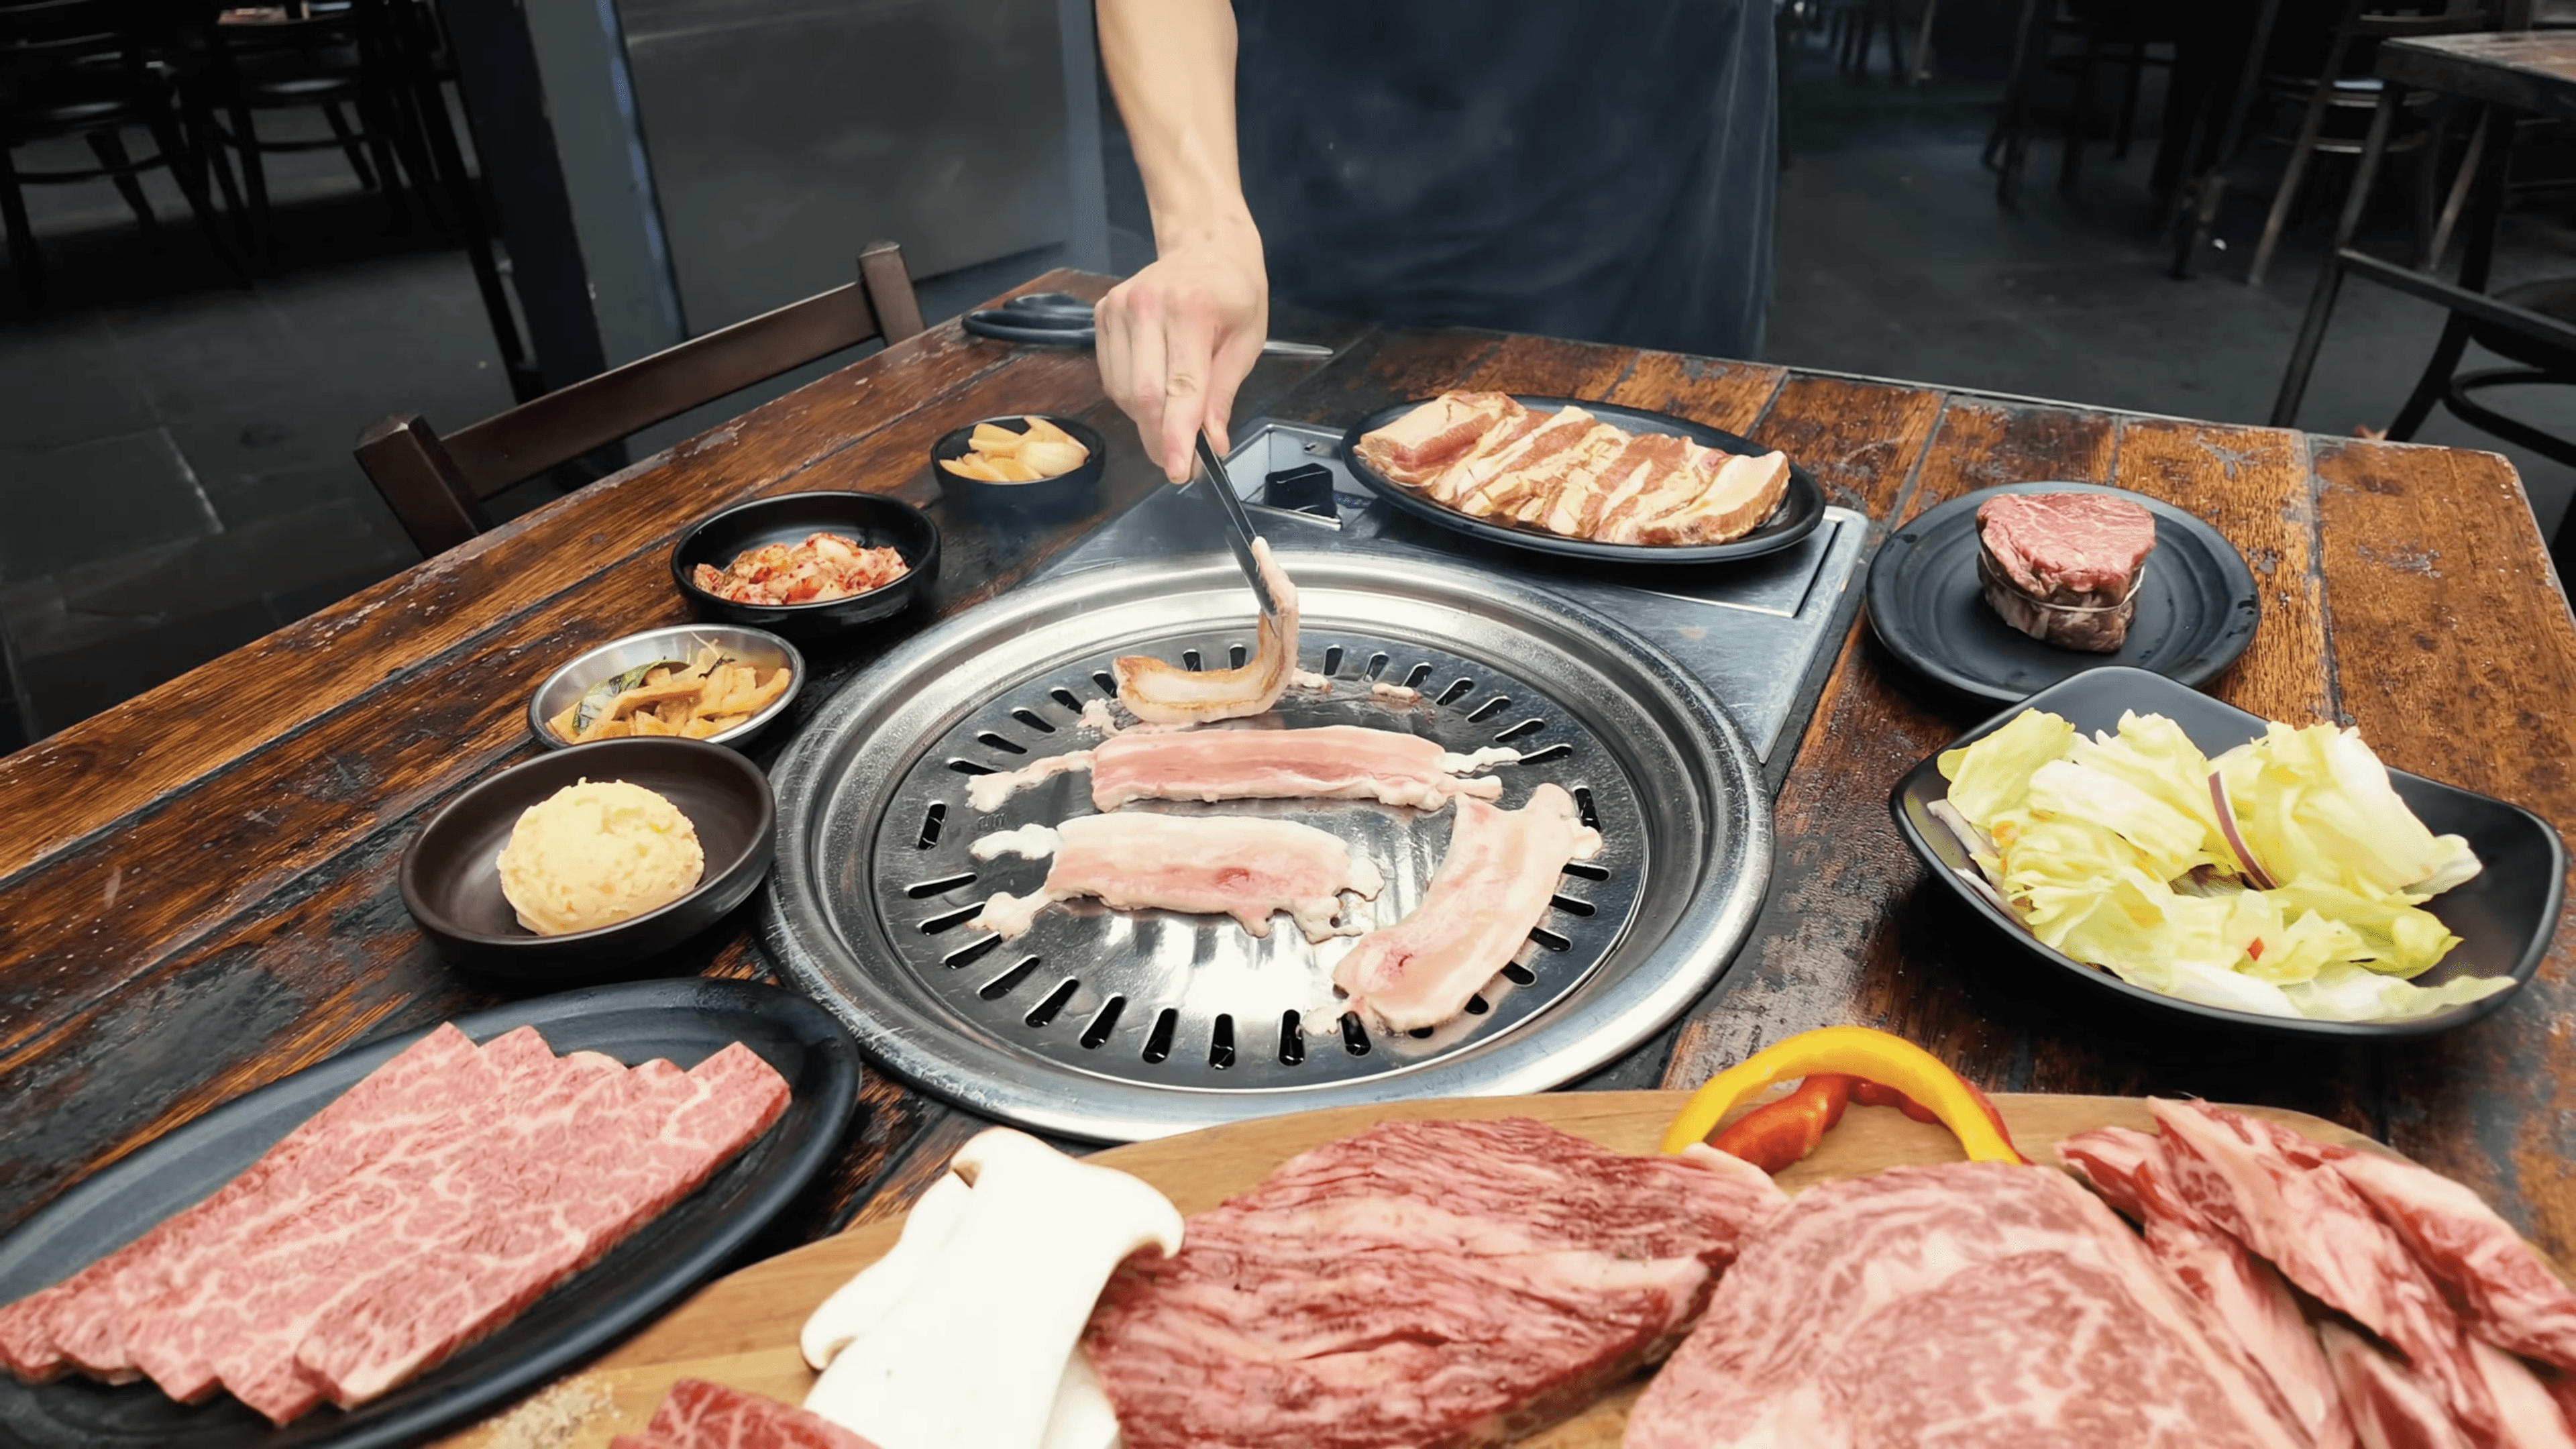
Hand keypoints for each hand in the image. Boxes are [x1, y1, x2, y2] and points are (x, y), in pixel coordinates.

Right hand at [1096, 235, 1267, 481]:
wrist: (1205, 244)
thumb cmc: (1234, 291)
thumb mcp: (1248, 340)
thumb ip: (1223, 392)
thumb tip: (1212, 441)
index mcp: (1192, 310)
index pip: (1180, 388)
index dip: (1178, 436)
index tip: (1179, 471)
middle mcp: (1147, 306)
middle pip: (1143, 395)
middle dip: (1160, 439)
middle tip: (1180, 463)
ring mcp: (1119, 307)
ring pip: (1123, 391)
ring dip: (1146, 421)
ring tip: (1172, 425)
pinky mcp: (1103, 313)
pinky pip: (1111, 375)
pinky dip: (1131, 398)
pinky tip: (1154, 395)